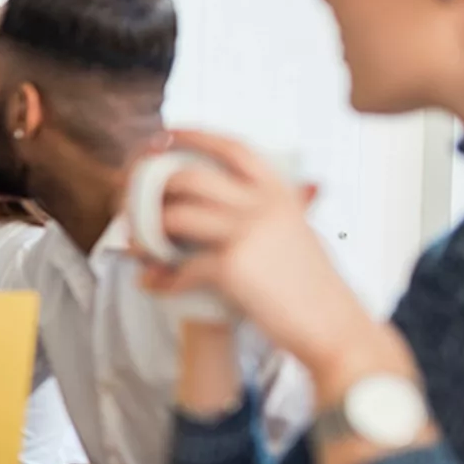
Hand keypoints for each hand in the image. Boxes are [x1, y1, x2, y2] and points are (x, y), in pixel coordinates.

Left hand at [132, 131, 371, 379]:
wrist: (333, 327)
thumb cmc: (313, 287)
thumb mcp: (298, 233)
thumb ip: (275, 210)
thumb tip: (250, 197)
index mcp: (279, 192)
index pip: (231, 148)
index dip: (192, 137)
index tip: (161, 137)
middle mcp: (263, 204)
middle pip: (189, 178)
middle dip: (151, 189)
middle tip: (130, 204)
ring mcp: (247, 232)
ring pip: (175, 217)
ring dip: (146, 233)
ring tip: (135, 248)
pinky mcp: (232, 266)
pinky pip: (179, 267)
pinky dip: (160, 278)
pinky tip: (152, 285)